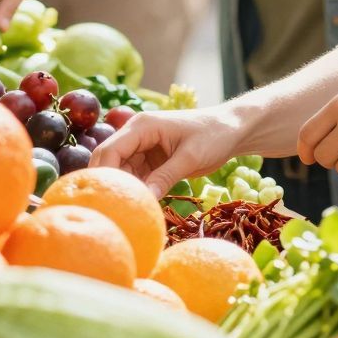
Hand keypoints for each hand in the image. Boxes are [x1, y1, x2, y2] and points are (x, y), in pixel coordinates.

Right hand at [93, 106, 251, 197]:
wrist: (232, 130)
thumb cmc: (214, 136)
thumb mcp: (190, 157)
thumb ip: (165, 177)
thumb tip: (144, 199)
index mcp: (142, 126)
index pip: (110, 150)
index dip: (104, 174)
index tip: (108, 199)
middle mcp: (137, 134)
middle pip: (109, 160)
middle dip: (110, 183)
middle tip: (113, 209)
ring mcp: (143, 147)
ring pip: (120, 171)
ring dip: (125, 188)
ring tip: (129, 210)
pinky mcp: (151, 160)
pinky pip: (136, 176)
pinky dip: (137, 189)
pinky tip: (141, 205)